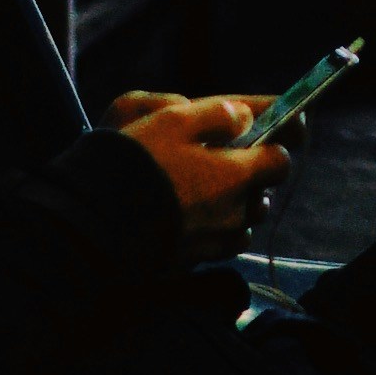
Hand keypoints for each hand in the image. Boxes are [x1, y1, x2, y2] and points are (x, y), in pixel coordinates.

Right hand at [111, 89, 292, 246]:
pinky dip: (217, 226)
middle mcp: (234, 211)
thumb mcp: (170, 119)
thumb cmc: (133, 162)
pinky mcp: (196, 259)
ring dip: (236, 201)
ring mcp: (216, 239)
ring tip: (206, 184)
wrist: (94, 222)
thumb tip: (244, 116)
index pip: (281, 158)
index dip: (280, 142)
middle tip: (228, 155)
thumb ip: (216, 114)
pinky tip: (192, 212)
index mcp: (236, 173)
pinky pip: (222, 241)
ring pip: (244, 218)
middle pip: (264, 190)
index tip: (277, 129)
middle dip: (255, 172)